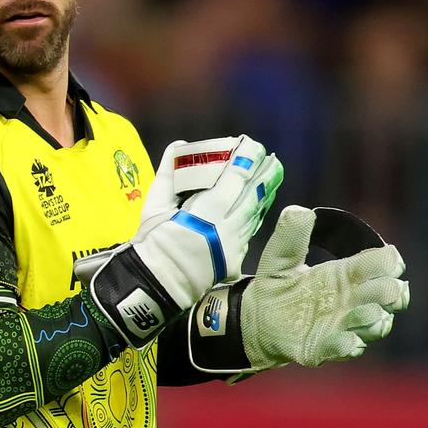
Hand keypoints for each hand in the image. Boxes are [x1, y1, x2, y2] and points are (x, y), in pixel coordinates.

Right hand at [79, 135, 282, 346]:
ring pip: (254, 215)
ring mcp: (234, 245)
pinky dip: (255, 217)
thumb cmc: (154, 240)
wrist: (157, 281)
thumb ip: (168, 174)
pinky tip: (260, 209)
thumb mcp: (155, 204)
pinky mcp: (234, 260)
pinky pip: (249, 233)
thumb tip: (178, 147)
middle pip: (252, 196)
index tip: (253, 146)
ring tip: (273, 179)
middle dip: (264, 176)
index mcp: (208, 210)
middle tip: (274, 160)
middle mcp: (228, 226)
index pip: (234, 179)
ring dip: (264, 196)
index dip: (246, 161)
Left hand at [240, 205, 408, 368]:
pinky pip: (350, 348)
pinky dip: (349, 345)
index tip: (386, 259)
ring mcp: (345, 325)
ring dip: (372, 318)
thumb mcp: (278, 257)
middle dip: (390, 292)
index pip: (385, 263)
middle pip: (392, 294)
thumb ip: (290, 235)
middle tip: (371, 290)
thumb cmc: (276, 285)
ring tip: (356, 313)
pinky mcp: (329, 347)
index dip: (390, 261)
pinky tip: (342, 340)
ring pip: (378, 324)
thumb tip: (300, 211)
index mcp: (347, 272)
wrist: (258, 319)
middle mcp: (353, 299)